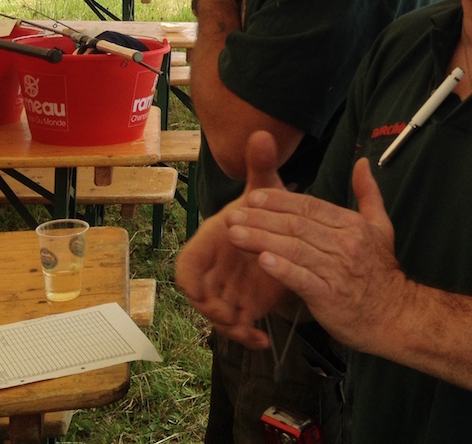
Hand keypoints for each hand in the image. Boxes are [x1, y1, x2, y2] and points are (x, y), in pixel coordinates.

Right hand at [175, 130, 289, 347]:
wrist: (285, 227)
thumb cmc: (267, 208)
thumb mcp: (267, 189)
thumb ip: (261, 165)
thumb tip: (261, 133)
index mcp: (210, 243)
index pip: (186, 268)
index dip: (192, 282)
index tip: (205, 292)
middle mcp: (215, 268)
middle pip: (200, 299)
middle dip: (213, 311)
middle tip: (234, 318)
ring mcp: (229, 288)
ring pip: (218, 316)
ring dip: (230, 326)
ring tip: (250, 331)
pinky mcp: (245, 302)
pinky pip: (238, 326)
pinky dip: (247, 334)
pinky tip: (264, 338)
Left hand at [225, 156, 415, 355]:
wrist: (395, 315)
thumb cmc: (382, 272)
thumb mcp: (382, 226)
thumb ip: (368, 193)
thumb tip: (363, 163)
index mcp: (352, 225)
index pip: (310, 206)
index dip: (279, 200)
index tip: (253, 196)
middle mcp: (345, 243)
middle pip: (297, 225)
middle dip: (261, 217)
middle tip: (232, 213)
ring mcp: (337, 270)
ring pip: (293, 249)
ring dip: (261, 239)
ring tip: (234, 234)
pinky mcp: (329, 296)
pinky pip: (301, 279)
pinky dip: (281, 269)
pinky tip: (260, 261)